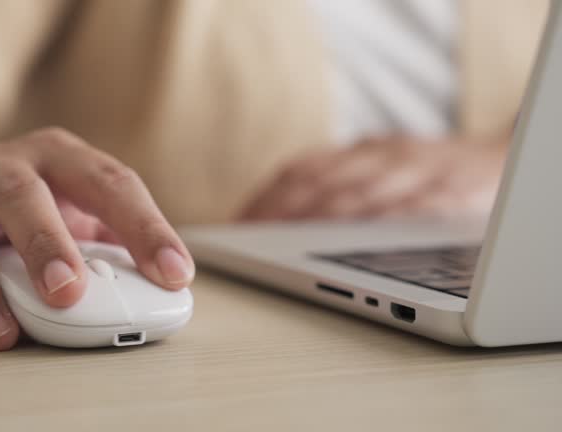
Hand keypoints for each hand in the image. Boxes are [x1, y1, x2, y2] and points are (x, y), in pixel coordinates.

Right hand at [0, 128, 193, 350]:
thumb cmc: (35, 207)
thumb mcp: (77, 208)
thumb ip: (112, 243)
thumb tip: (161, 289)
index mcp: (59, 157)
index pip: (109, 183)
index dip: (144, 228)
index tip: (174, 275)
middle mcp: (2, 166)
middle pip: (21, 195)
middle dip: (44, 243)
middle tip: (67, 292)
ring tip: (2, 333)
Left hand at [241, 135, 508, 220]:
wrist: (507, 165)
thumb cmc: (439, 171)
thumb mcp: (388, 164)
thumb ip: (346, 178)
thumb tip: (286, 201)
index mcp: (366, 150)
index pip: (304, 169)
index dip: (268, 196)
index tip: (239, 223)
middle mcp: (385, 156)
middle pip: (321, 182)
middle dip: (280, 211)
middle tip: (249, 238)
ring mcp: (418, 174)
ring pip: (358, 196)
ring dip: (315, 221)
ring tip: (282, 245)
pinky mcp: (452, 197)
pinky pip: (408, 211)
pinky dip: (373, 227)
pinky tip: (349, 246)